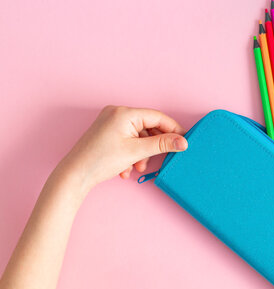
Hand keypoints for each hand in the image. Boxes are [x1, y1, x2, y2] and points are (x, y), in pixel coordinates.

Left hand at [60, 105, 187, 190]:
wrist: (74, 175)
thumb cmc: (101, 161)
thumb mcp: (137, 152)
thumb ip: (162, 144)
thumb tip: (183, 142)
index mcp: (124, 113)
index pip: (158, 117)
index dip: (173, 130)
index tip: (183, 142)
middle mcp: (117, 113)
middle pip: (149, 126)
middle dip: (153, 146)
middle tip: (160, 159)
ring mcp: (110, 122)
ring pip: (139, 136)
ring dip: (142, 153)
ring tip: (137, 168)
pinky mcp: (107, 132)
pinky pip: (128, 139)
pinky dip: (132, 154)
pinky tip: (127, 168)